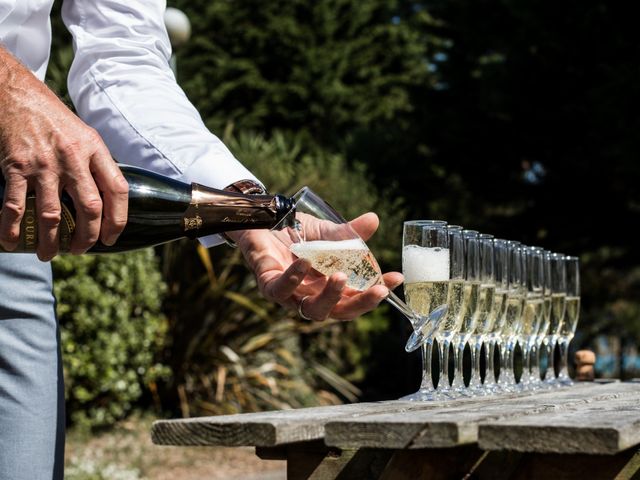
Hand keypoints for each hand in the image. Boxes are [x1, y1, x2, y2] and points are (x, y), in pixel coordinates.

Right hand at [0, 48, 128, 259]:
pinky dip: (12, 228)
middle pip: (90, 208)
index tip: (111, 238)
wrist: (15, 93)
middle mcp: (73, 158)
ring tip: (50, 254)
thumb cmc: (54, 119)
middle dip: (87, 237)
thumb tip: (108, 197)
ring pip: (52, 214)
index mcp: (95, 150)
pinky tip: (12, 242)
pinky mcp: (15, 166)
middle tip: (80, 250)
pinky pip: (15, 205)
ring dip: (51, 241)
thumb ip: (97, 163)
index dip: (118, 220)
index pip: (118, 190)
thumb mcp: (85, 135)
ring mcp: (43, 163)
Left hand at [231, 212, 402, 320]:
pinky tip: (305, 263)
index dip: (377, 291)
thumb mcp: (327, 232)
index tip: (396, 278)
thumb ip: (349, 232)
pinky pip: (281, 289)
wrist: (264, 222)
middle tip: (378, 290)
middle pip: (339, 312)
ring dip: (330, 297)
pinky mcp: (268, 285)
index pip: (357, 297)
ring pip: (312, 310)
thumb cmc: (297, 232)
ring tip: (341, 276)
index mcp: (330, 287)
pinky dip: (294, 278)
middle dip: (361, 304)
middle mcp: (313, 296)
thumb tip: (374, 219)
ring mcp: (291, 294)